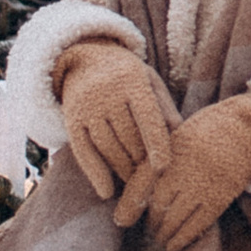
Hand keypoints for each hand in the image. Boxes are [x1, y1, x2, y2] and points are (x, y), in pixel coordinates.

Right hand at [60, 47, 177, 202]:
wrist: (84, 59)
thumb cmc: (127, 76)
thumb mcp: (149, 81)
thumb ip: (164, 107)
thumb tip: (179, 135)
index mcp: (132, 80)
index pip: (147, 117)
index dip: (156, 144)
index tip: (162, 168)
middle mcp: (106, 92)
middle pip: (128, 137)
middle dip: (142, 160)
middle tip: (153, 178)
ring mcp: (86, 106)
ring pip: (108, 147)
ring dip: (123, 169)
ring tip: (136, 182)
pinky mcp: (71, 119)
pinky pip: (83, 151)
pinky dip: (95, 173)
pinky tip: (107, 192)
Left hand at [115, 93, 250, 250]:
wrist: (249, 128)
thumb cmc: (210, 129)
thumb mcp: (181, 133)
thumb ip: (161, 156)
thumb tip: (140, 185)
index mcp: (172, 147)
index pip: (143, 181)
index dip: (130, 203)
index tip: (120, 220)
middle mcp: (185, 167)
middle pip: (157, 203)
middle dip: (149, 221)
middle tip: (143, 230)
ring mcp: (203, 184)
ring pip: (175, 218)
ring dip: (162, 233)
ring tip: (158, 238)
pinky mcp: (220, 197)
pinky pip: (197, 224)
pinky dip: (182, 238)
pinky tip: (172, 246)